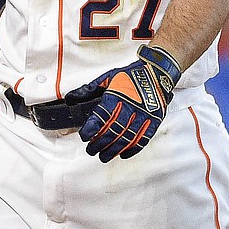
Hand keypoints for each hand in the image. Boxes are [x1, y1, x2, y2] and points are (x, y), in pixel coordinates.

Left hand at [65, 45, 181, 161]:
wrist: (157, 72)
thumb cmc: (132, 75)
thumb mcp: (108, 78)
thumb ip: (89, 90)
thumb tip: (70, 99)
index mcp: (117, 95)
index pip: (102, 115)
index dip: (91, 128)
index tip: (84, 136)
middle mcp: (131, 106)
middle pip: (113, 130)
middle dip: (100, 143)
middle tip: (91, 150)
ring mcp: (144, 115)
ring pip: (127, 138)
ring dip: (113, 150)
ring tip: (104, 156)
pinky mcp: (154, 120)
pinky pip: (143, 139)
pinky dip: (132, 149)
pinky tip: (123, 154)